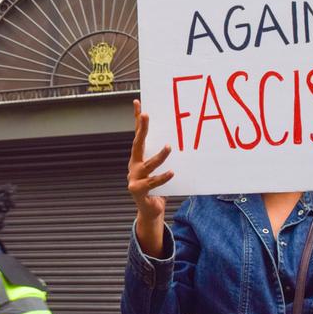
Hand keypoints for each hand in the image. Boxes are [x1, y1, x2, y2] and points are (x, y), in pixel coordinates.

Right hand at [128, 100, 173, 256]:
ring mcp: (134, 178)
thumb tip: (178, 139)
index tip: (138, 102)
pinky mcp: (138, 191)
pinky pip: (153, 182)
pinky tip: (172, 172)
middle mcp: (134, 165)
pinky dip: (163, 177)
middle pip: (137, 144)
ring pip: (148, 164)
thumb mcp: (159, 169)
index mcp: (138, 157)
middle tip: (146, 115)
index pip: (137, 135)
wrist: (150, 211)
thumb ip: (163, 156)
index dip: (136, 119)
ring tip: (169, 147)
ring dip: (159, 156)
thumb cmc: (157, 187)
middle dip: (141, 129)